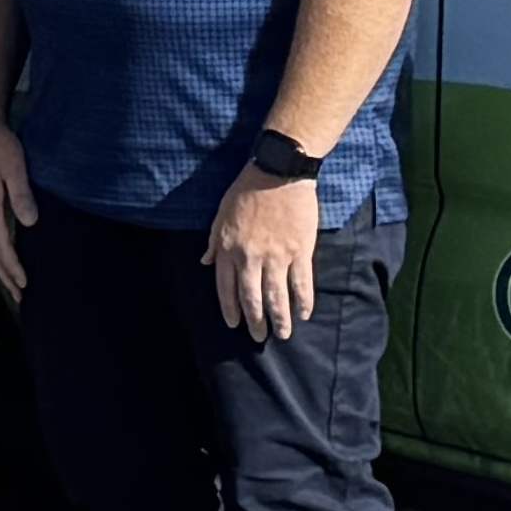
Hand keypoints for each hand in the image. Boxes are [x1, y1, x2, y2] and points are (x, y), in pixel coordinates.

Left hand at [205, 164, 321, 340]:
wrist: (278, 175)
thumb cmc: (246, 192)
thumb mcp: (220, 216)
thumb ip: (214, 243)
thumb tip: (206, 263)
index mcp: (228, 249)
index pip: (226, 287)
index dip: (230, 308)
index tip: (234, 324)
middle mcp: (251, 257)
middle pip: (252, 297)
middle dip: (256, 320)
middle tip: (259, 336)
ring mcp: (277, 256)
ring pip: (277, 295)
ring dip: (280, 318)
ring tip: (282, 334)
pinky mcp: (300, 251)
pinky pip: (302, 282)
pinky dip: (303, 301)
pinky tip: (303, 314)